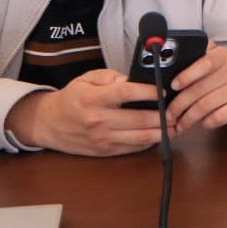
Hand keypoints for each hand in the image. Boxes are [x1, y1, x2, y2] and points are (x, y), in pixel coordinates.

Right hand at [5, 69, 163, 155]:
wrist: (49, 123)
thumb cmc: (72, 98)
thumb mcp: (86, 79)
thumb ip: (110, 76)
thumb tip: (131, 79)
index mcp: (94, 98)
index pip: (126, 93)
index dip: (148, 92)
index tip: (163, 91)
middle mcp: (98, 120)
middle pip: (138, 119)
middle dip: (162, 116)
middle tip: (177, 110)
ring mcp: (102, 138)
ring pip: (139, 137)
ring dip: (161, 132)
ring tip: (176, 126)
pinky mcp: (104, 151)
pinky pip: (132, 148)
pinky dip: (148, 142)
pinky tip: (159, 135)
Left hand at [167, 42, 226, 132]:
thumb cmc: (224, 79)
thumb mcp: (212, 62)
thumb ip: (194, 60)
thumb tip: (166, 68)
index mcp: (222, 55)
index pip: (205, 63)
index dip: (187, 75)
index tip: (173, 86)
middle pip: (200, 89)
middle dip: (179, 105)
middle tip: (169, 115)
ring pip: (206, 105)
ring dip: (188, 118)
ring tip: (181, 124)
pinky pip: (218, 117)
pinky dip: (206, 123)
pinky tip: (202, 123)